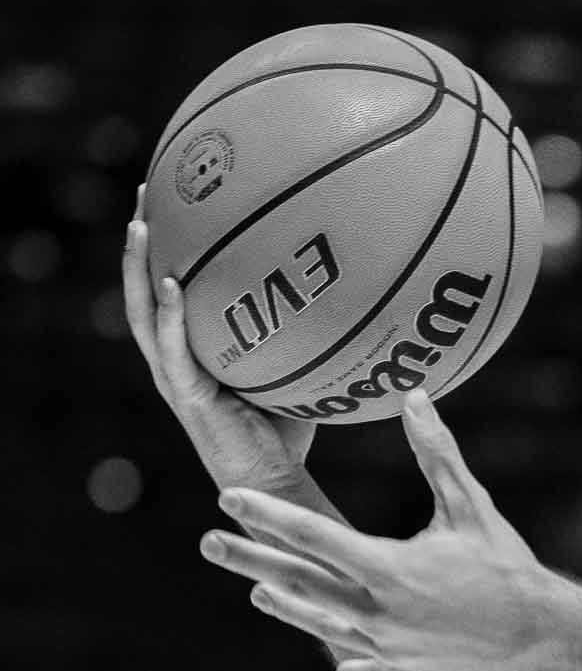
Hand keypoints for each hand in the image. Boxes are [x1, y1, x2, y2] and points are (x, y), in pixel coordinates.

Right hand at [123, 184, 314, 492]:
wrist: (278, 479)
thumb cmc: (292, 424)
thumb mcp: (297, 364)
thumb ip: (306, 329)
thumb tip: (354, 279)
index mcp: (195, 348)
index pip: (170, 286)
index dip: (166, 245)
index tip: (171, 196)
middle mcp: (176, 357)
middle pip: (145, 288)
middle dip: (142, 241)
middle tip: (148, 191)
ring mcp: (175, 376)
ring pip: (144, 313)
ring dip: (139, 268)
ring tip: (142, 225)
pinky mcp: (187, 396)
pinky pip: (173, 351)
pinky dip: (170, 316)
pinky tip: (170, 283)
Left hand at [201, 389, 558, 670]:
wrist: (541, 637)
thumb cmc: (508, 565)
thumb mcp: (470, 505)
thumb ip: (436, 453)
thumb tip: (414, 398)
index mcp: (387, 567)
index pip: (311, 534)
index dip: (267, 513)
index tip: (229, 496)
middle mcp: (375, 610)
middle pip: (298, 580)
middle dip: (250, 558)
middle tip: (207, 542)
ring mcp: (384, 646)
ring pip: (320, 622)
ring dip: (284, 603)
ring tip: (254, 588)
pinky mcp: (403, 670)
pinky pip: (362, 662)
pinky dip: (343, 653)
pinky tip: (330, 653)